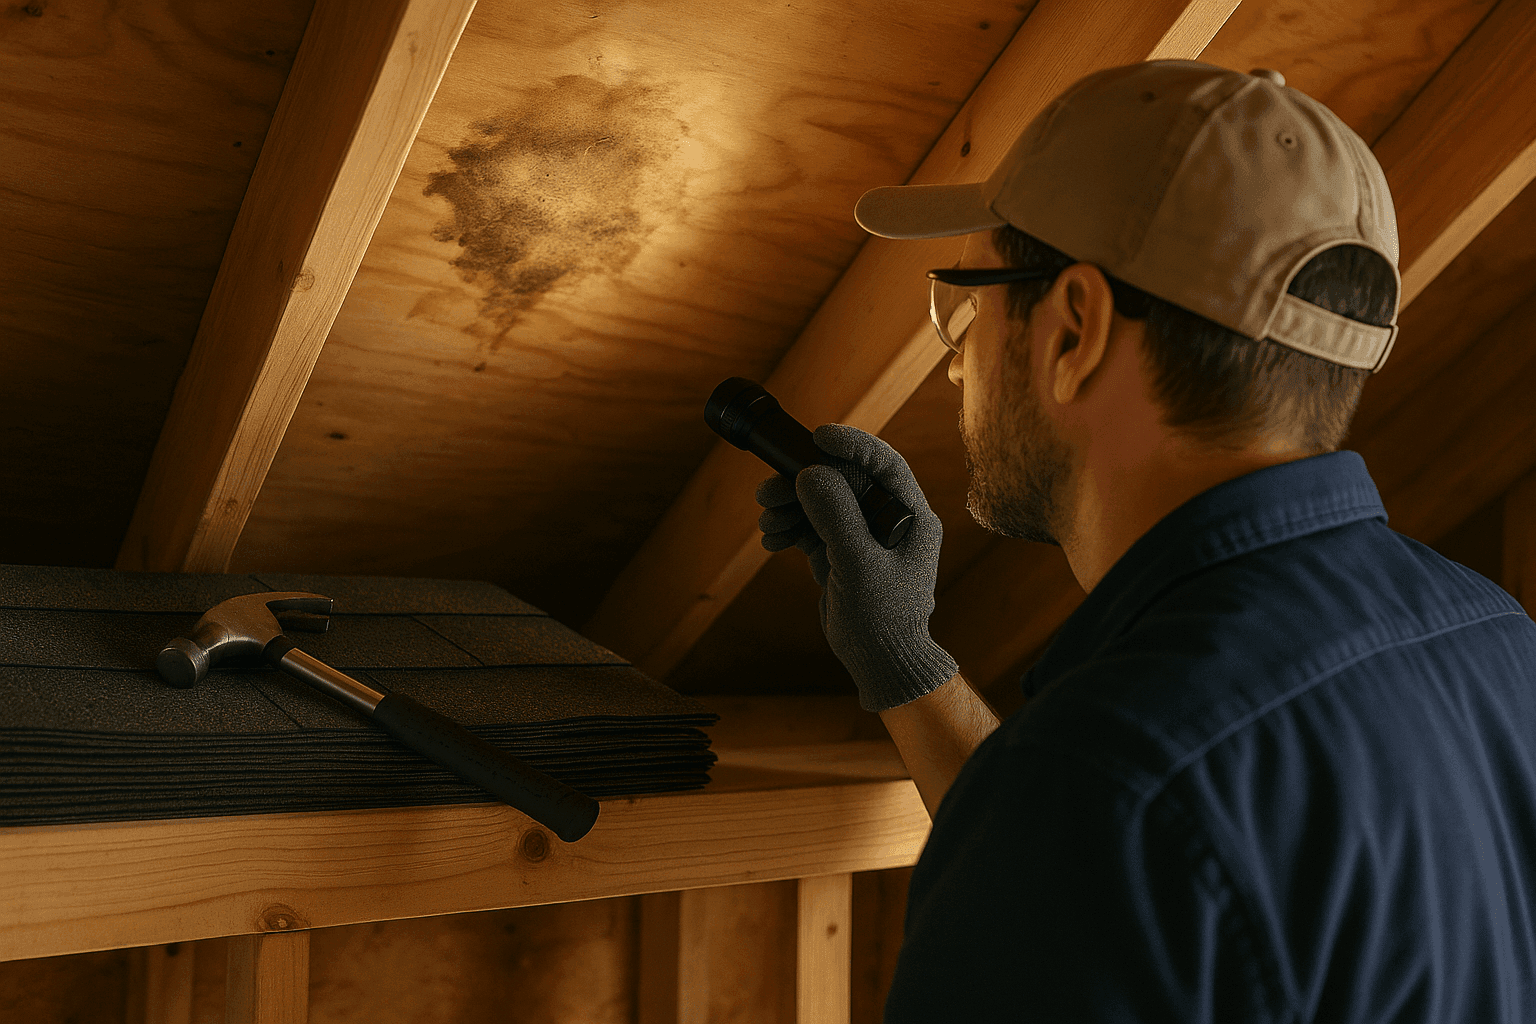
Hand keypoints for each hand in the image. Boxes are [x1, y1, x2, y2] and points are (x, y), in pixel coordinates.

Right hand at [755, 424, 957, 711]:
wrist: (879, 662)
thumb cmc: (884, 618)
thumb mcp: (859, 565)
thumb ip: (837, 517)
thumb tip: (812, 474)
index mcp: (910, 517)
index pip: (884, 464)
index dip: (852, 445)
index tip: (817, 436)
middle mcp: (888, 520)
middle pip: (843, 481)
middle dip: (804, 482)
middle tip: (770, 490)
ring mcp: (863, 535)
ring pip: (822, 502)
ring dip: (791, 505)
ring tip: (767, 519)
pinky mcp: (841, 551)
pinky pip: (812, 526)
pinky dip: (790, 528)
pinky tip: (771, 539)